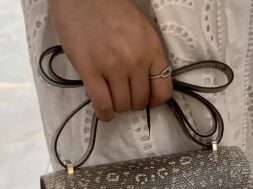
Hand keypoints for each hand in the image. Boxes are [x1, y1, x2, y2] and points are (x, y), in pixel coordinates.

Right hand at [49, 0, 172, 120]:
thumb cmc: (113, 9)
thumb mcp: (143, 31)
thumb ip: (148, 57)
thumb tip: (146, 85)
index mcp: (152, 50)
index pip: (163, 91)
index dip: (155, 101)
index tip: (147, 100)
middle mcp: (135, 61)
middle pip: (140, 101)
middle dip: (133, 103)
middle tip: (124, 96)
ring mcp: (112, 67)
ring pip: (122, 105)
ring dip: (118, 107)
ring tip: (112, 99)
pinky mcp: (89, 70)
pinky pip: (102, 103)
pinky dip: (105, 113)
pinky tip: (104, 112)